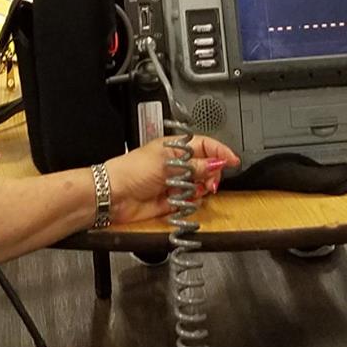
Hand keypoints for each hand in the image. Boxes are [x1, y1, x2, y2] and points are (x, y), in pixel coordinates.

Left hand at [106, 133, 239, 224]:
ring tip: (199, 190)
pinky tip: (189, 199)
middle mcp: (176, 164)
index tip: (232, 161)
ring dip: (202, 188)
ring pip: (200, 185)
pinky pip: (191, 201)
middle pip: (206, 166)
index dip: (220, 152)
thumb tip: (217, 163)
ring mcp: (174, 182)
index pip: (205, 145)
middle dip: (212, 173)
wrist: (114, 195)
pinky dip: (193, 202)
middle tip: (212, 180)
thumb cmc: (132, 170)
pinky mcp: (171, 201)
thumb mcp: (168, 162)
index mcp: (175, 147)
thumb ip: (195, 164)